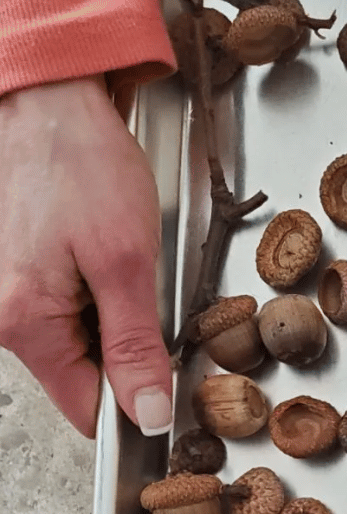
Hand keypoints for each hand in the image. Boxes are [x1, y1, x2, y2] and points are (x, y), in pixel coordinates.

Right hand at [0, 76, 170, 437]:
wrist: (45, 98)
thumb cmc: (80, 163)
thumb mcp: (127, 262)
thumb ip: (135, 347)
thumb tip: (146, 414)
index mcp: (23, 323)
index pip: (85, 409)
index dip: (133, 401)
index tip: (163, 373)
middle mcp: (0, 317)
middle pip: (80, 374)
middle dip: (122, 347)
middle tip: (137, 287)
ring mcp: (2, 295)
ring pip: (74, 339)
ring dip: (107, 313)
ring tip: (111, 258)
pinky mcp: (11, 273)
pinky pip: (60, 306)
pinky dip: (89, 289)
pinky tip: (93, 249)